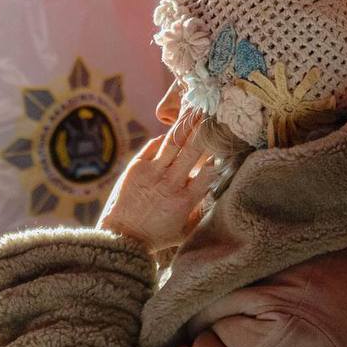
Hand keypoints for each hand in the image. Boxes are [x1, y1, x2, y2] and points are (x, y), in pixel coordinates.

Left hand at [97, 114, 215, 251]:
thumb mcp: (185, 231)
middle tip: (215, 111)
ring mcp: (151, 173)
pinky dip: (165, 138)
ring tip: (198, 108)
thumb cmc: (155, 236)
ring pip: (174, 142)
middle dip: (205, 129)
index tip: (225, 140)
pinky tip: (173, 133)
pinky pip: (154, 145)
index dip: (218, 154)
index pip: (209, 170)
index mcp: (186, 199)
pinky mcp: (135, 167)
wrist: (120, 237)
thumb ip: (202, 213)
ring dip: (187, 124)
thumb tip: (217, 194)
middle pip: (193, 149)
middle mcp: (170, 183)